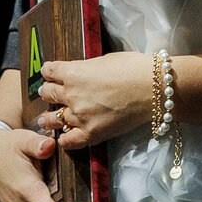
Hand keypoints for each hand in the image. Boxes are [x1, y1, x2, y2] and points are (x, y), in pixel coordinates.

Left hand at [37, 51, 156, 149]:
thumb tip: (83, 75)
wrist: (153, 89)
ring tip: (47, 120)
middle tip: (49, 94)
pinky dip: (64, 139)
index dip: (48, 72)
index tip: (50, 74)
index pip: (49, 71)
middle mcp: (71, 94)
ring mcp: (80, 116)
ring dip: (49, 118)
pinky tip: (65, 136)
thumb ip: (87, 69)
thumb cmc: (134, 68)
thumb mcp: (105, 60)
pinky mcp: (91, 133)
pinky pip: (68, 141)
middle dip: (48, 92)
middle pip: (47, 94)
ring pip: (52, 119)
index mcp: (74, 72)